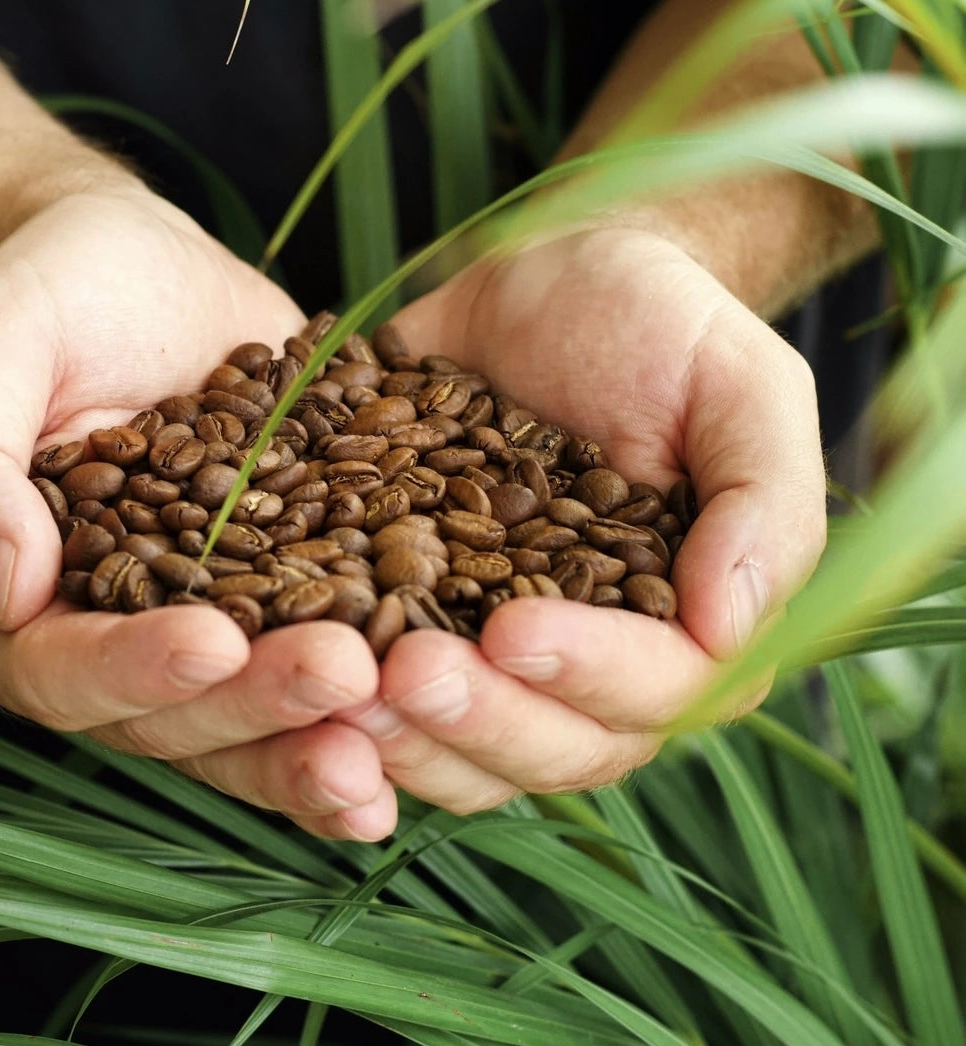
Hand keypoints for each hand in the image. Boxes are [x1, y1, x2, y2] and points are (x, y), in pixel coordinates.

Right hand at [0, 188, 396, 839]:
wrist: (158, 276)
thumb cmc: (60, 292)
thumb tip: (7, 588)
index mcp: (8, 604)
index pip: (57, 668)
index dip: (131, 668)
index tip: (213, 642)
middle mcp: (99, 645)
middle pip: (168, 719)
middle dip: (255, 706)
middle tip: (345, 674)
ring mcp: (195, 640)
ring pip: (246, 728)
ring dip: (317, 741)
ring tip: (393, 741)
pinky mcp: (273, 618)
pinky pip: (311, 688)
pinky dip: (364, 718)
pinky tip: (422, 726)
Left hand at [339, 227, 825, 812]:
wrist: (547, 284)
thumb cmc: (658, 325)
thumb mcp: (738, 385)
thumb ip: (762, 503)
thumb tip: (732, 631)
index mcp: (689, 627)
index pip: (660, 693)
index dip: (591, 676)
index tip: (515, 627)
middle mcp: (597, 670)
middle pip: (555, 747)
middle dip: (481, 720)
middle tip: (405, 672)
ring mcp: (501, 664)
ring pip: (467, 754)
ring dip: (405, 742)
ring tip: (340, 694)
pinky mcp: (420, 632)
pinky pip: (389, 711)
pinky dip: (343, 714)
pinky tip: (289, 685)